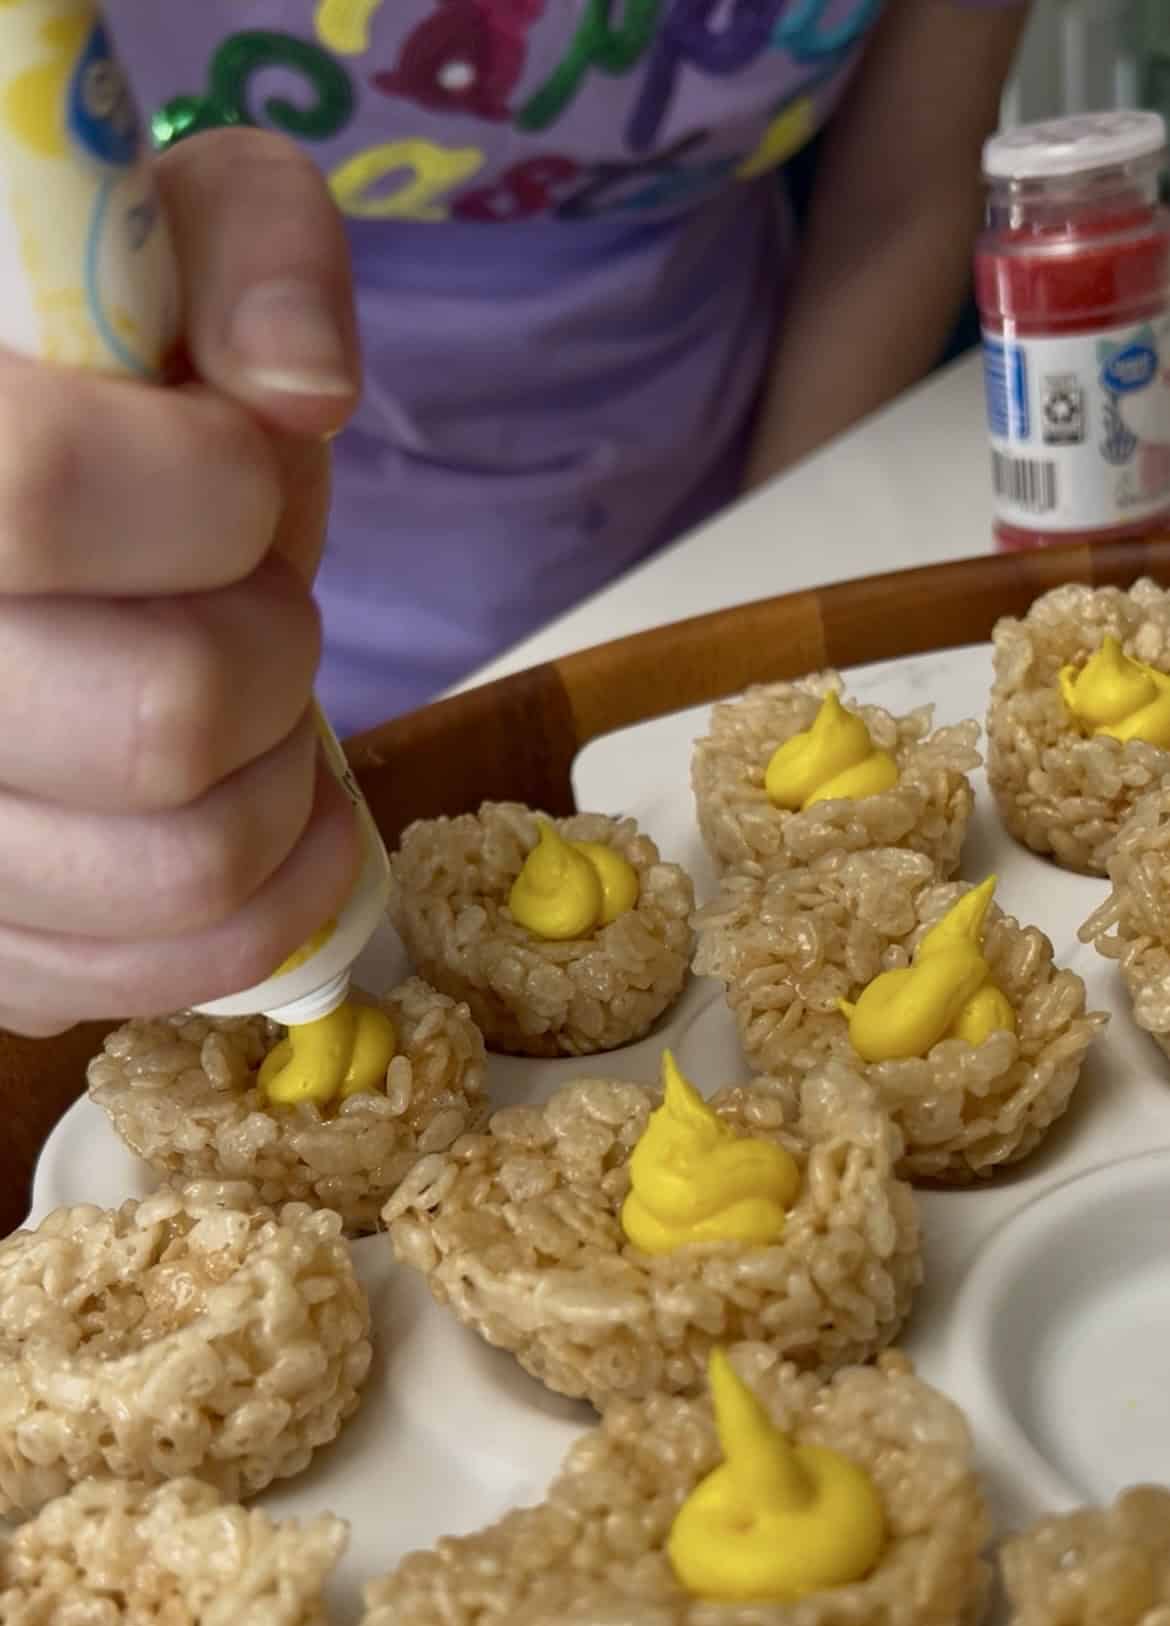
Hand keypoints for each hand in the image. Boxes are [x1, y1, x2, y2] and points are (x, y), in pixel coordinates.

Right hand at [0, 129, 364, 1036]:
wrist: (27, 532)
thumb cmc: (91, 374)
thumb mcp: (168, 234)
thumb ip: (253, 252)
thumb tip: (300, 395)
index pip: (40, 496)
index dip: (212, 489)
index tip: (241, 466)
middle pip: (162, 717)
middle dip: (278, 645)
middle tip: (257, 597)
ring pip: (184, 868)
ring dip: (288, 777)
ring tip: (265, 701)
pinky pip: (165, 973)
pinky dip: (270, 899)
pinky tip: (278, 808)